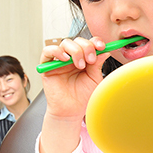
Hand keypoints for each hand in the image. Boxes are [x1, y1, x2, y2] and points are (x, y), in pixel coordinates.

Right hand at [39, 37, 108, 152]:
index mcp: (83, 58)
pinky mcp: (47, 65)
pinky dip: (56, 51)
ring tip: (80, 65)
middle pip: (77, 41)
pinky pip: (48, 51)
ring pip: (65, 43)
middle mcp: (71, 57)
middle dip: (86, 47)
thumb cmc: (82, 96)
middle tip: (91, 60)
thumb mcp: (94, 79)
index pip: (88, 43)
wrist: (71, 110)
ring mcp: (59, 60)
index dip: (95, 41)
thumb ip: (98, 64)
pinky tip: (65, 59)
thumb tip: (105, 50)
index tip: (101, 46)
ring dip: (75, 51)